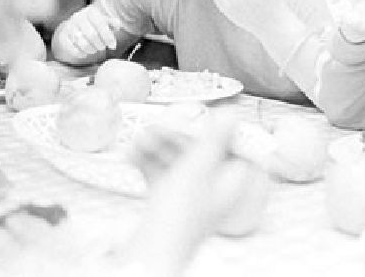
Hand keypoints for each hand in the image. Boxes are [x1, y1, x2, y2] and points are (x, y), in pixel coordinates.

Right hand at [52, 7, 124, 61]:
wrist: (72, 26)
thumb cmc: (92, 25)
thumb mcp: (103, 21)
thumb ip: (112, 23)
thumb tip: (117, 25)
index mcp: (90, 12)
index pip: (100, 24)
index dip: (108, 37)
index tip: (112, 45)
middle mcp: (78, 17)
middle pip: (92, 35)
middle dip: (100, 45)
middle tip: (103, 48)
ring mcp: (69, 27)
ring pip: (82, 43)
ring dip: (91, 50)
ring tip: (95, 50)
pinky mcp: (62, 37)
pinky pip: (72, 49)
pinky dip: (80, 53)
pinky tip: (84, 53)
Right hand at [128, 116, 263, 274]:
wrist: (150, 252)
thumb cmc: (180, 213)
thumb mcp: (199, 167)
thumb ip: (216, 137)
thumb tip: (233, 112)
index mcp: (231, 180)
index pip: (231, 145)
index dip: (215, 128)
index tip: (200, 114)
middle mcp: (214, 188)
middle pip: (199, 151)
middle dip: (175, 135)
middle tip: (156, 125)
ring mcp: (190, 196)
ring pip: (176, 161)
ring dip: (156, 147)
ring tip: (138, 140)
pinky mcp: (168, 202)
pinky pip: (160, 174)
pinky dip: (147, 163)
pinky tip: (131, 156)